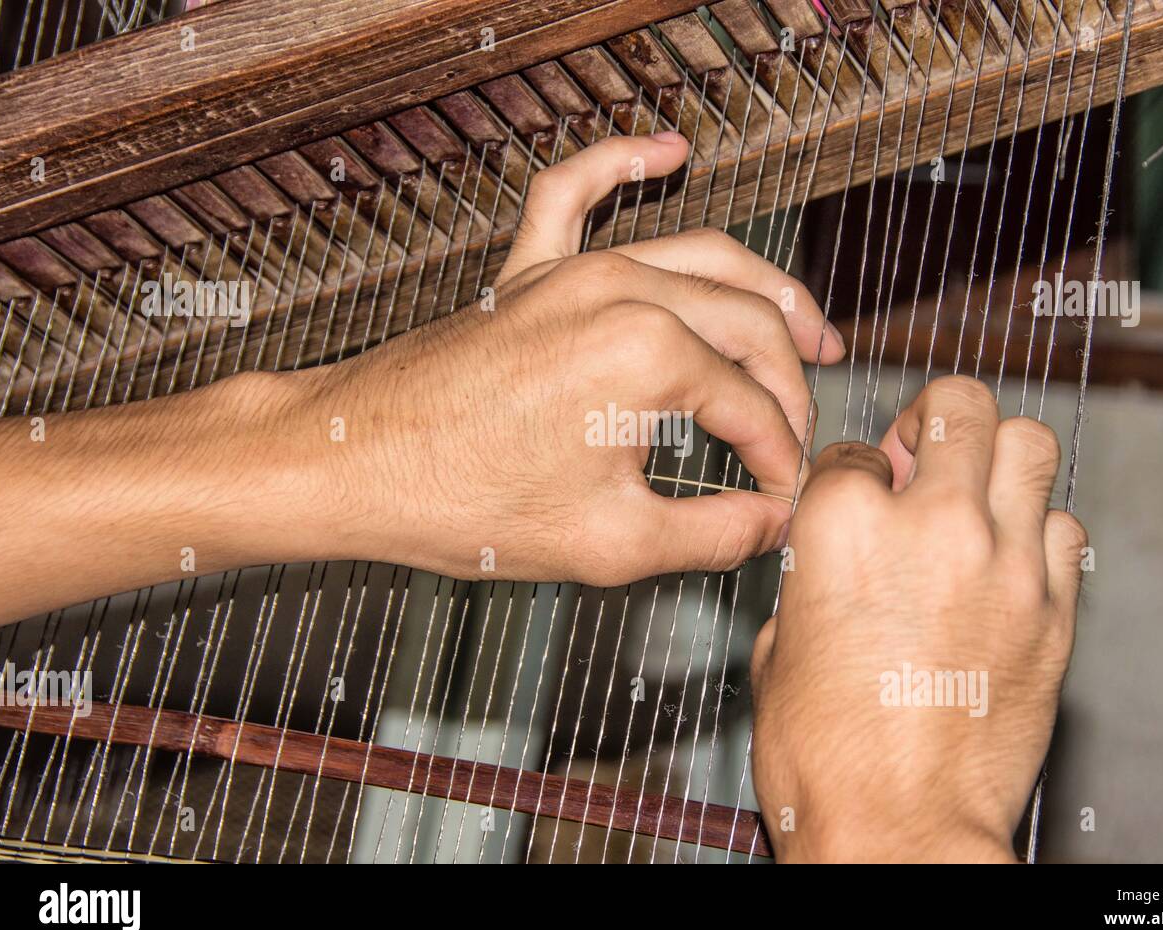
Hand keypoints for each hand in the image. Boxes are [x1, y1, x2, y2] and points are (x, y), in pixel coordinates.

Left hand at [307, 132, 845, 585]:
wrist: (352, 466)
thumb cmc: (461, 501)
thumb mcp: (609, 543)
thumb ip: (712, 534)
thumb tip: (771, 524)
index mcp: (647, 354)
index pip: (754, 405)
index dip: (782, 458)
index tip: (784, 496)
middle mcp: (620, 292)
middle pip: (749, 325)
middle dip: (792, 385)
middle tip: (802, 433)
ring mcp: (572, 272)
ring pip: (702, 258)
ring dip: (764, 293)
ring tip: (810, 331)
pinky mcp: (528, 272)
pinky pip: (577, 194)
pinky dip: (624, 164)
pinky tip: (668, 152)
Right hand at [749, 376, 1087, 862]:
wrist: (899, 831)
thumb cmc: (825, 757)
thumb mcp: (779, 650)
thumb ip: (810, 578)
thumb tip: (831, 560)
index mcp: (843, 528)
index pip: (850, 450)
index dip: (846, 475)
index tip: (853, 499)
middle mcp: (931, 526)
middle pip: (956, 405)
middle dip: (931, 422)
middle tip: (922, 458)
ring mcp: (1004, 563)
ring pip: (1028, 443)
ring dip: (995, 459)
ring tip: (973, 496)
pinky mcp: (1054, 610)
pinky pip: (1064, 528)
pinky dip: (1036, 532)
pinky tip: (1006, 564)